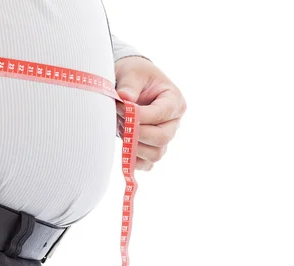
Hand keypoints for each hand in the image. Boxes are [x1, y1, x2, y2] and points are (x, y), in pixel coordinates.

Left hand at [115, 56, 186, 170]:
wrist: (129, 83)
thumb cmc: (134, 75)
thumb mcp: (131, 72)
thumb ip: (129, 85)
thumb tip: (124, 98)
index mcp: (174, 100)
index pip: (162, 114)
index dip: (140, 115)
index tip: (120, 107)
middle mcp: (173, 122)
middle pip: (161, 138)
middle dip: (136, 133)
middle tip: (120, 121)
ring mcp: (164, 138)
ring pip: (155, 154)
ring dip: (133, 146)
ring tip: (121, 127)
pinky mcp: (152, 149)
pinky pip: (146, 164)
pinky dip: (133, 160)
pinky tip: (123, 145)